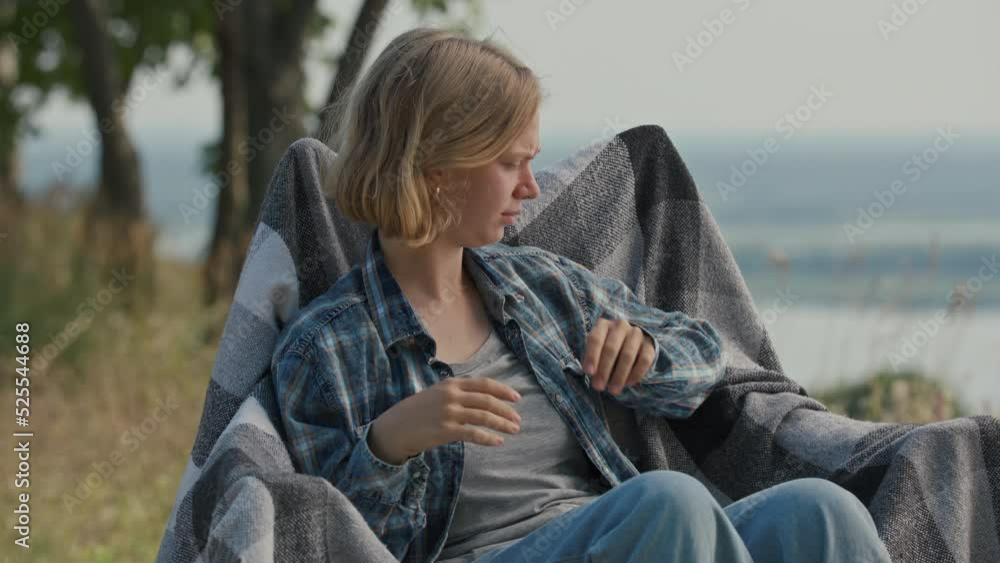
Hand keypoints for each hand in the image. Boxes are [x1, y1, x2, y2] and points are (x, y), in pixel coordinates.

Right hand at [369, 376, 522, 462]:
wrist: (395, 428)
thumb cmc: (417, 412)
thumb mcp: (437, 394)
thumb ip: (458, 393)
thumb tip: (483, 398)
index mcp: (451, 384)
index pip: (484, 384)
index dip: (503, 391)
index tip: (517, 398)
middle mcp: (452, 395)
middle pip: (487, 401)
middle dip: (506, 410)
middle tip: (518, 419)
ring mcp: (449, 412)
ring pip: (484, 416)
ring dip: (502, 423)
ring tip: (513, 430)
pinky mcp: (446, 430)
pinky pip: (473, 433)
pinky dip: (488, 438)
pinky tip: (498, 441)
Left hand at [583, 317, 654, 395]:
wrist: (629, 341)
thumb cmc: (606, 348)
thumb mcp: (596, 350)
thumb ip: (592, 359)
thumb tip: (592, 374)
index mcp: (603, 325)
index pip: (595, 339)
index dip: (592, 356)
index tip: (589, 373)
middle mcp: (620, 326)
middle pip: (611, 348)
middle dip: (604, 370)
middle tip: (599, 387)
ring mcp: (636, 334)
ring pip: (628, 355)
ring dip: (619, 375)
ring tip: (613, 390)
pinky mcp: (649, 344)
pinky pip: (644, 360)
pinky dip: (636, 373)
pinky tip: (628, 383)